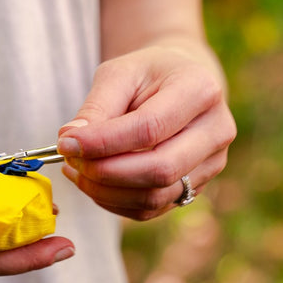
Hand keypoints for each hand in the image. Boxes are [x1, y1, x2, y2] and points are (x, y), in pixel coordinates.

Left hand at [56, 42, 235, 220]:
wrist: (181, 81)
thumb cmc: (148, 73)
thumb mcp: (120, 73)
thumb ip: (96, 106)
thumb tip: (70, 141)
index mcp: (200, 90)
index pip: (150, 128)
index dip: (103, 142)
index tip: (66, 142)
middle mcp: (216, 131)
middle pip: (159, 170)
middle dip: (104, 172)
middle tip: (69, 159)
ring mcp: (211, 164)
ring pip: (155, 198)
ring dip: (105, 191)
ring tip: (75, 169)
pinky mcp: (195, 187)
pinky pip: (150, 209)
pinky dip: (114, 201)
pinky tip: (92, 181)